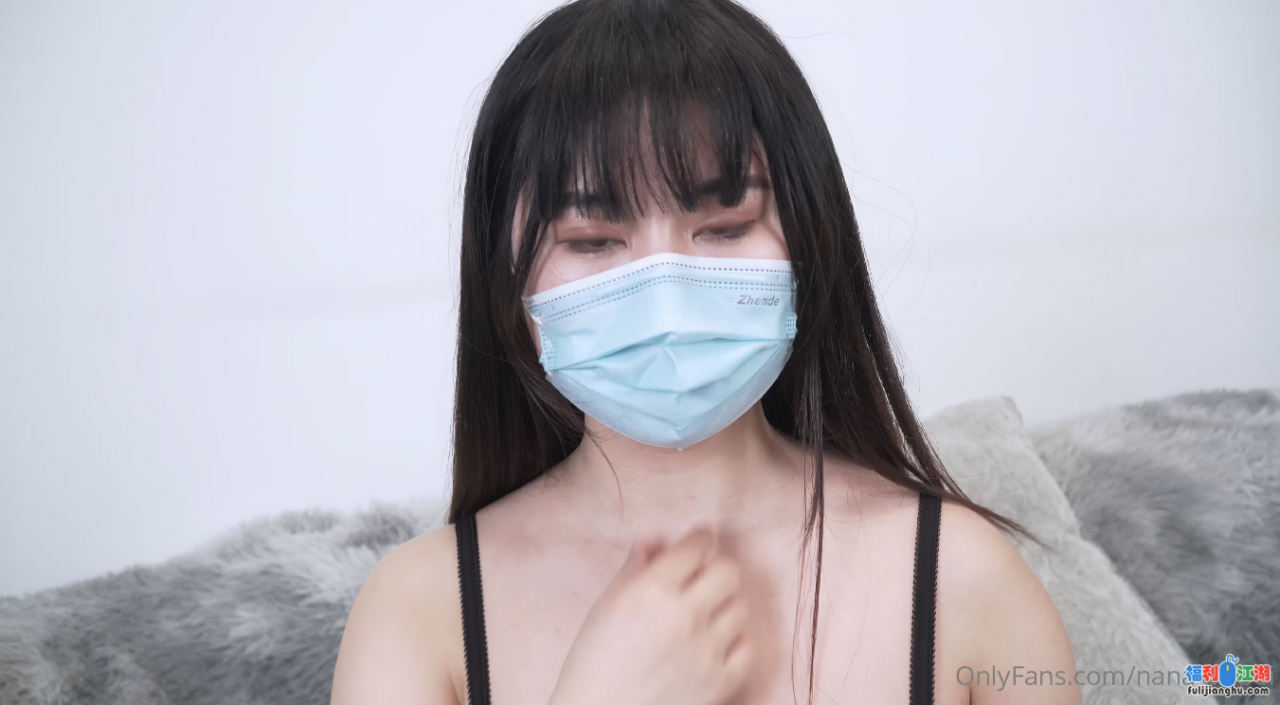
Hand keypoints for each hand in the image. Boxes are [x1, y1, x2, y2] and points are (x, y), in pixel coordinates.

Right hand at [548, 527, 754, 704]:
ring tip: (704, 620)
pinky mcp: (720, 682)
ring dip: (724, 608)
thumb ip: (633, 572)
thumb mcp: (604, 610)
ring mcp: (706, 651)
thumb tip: (653, 543)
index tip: (699, 542)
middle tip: (702, 582)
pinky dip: (734, 644)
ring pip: (740, 609)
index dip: (700, 539)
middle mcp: (683, 615)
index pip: (697, 545)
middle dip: (716, 572)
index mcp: (650, 591)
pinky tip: (714, 647)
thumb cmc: (593, 666)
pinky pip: (747, 648)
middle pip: (728, 573)